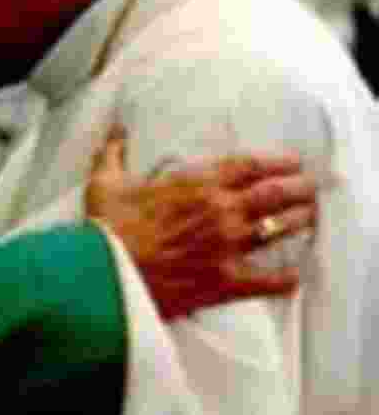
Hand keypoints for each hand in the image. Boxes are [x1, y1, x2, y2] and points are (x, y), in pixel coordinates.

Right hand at [85, 128, 317, 318]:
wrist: (106, 277)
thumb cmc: (108, 228)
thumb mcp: (105, 183)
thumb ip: (113, 154)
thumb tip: (116, 132)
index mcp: (196, 183)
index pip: (248, 165)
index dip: (276, 161)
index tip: (293, 161)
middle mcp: (219, 211)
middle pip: (273, 194)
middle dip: (298, 188)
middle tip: (310, 187)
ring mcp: (226, 247)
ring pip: (276, 230)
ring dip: (298, 222)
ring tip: (309, 218)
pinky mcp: (225, 282)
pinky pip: (266, 280)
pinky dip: (284, 278)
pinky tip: (294, 276)